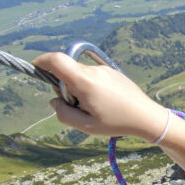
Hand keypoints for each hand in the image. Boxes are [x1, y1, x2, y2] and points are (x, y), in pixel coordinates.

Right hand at [33, 52, 167, 141]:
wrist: (147, 117)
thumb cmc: (117, 123)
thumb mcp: (85, 125)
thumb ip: (63, 113)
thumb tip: (54, 101)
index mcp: (84, 80)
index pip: (56, 59)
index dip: (42, 61)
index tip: (37, 68)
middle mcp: (94, 70)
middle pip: (68, 70)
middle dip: (65, 86)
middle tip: (77, 105)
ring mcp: (105, 69)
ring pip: (81, 75)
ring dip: (80, 88)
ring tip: (96, 107)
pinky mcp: (113, 72)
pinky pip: (94, 76)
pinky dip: (92, 87)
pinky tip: (105, 103)